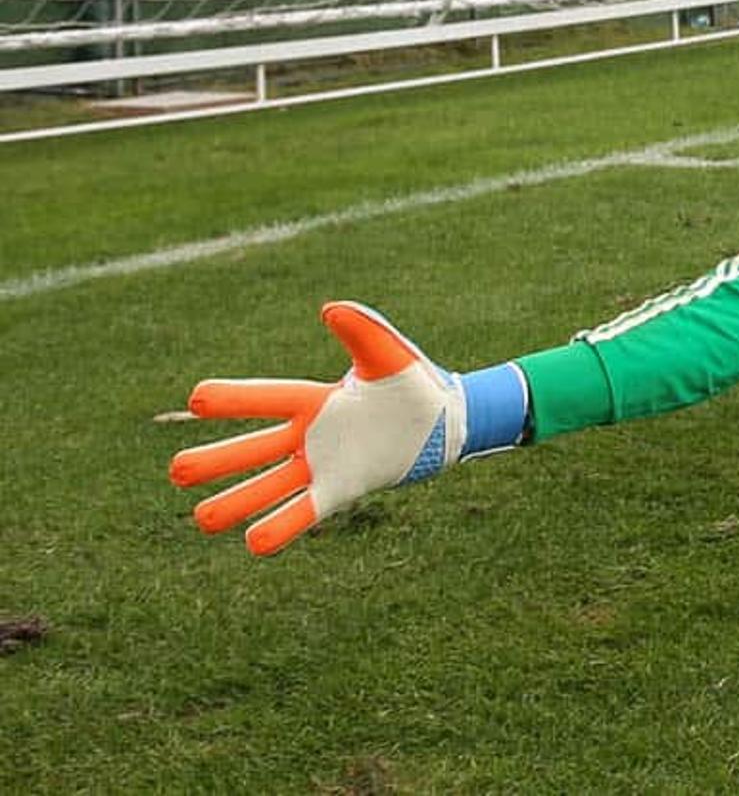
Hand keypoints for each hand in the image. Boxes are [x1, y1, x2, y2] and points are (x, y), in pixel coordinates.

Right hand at [169, 302, 524, 555]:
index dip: (234, 400)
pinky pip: (305, 511)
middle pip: (255, 449)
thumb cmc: (416, 384)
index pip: (267, 399)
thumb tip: (330, 309)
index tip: (197, 399)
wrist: (448, 422)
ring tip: (200, 519)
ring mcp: (324, 464)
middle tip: (176, 472)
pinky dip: (281, 525)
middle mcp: (312, 435)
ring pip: (270, 485)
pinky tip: (254, 544)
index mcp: (317, 400)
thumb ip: (363, 332)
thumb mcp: (390, 355)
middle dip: (217, 460)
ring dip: (237, 501)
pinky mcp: (342, 488)